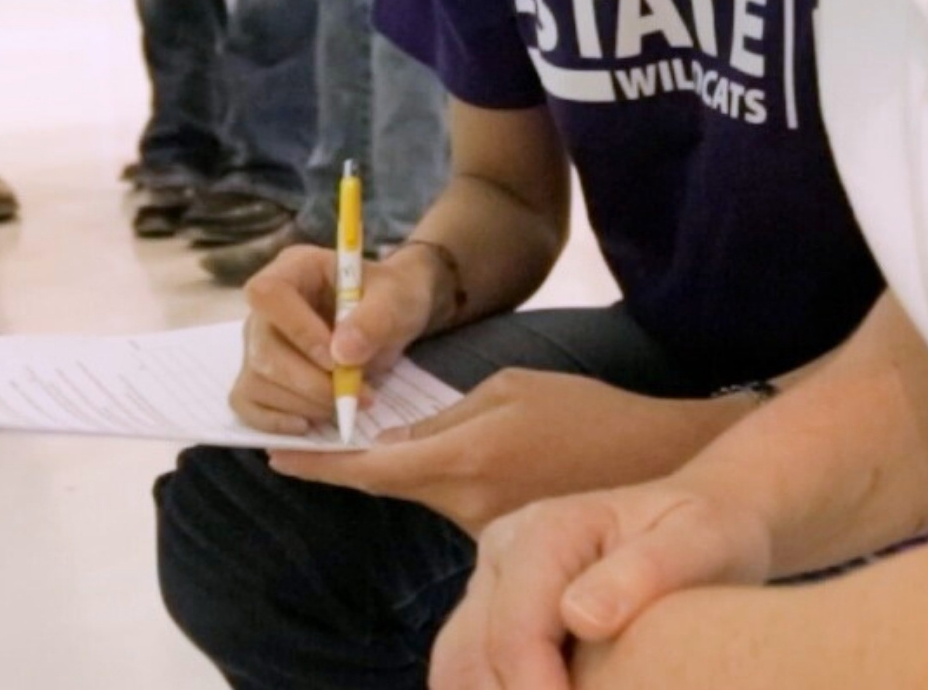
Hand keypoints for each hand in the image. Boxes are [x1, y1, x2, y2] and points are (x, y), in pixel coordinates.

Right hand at [232, 243, 438, 435]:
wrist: (390, 316)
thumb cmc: (391, 296)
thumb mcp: (396, 299)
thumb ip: (374, 320)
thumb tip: (343, 355)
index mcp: (294, 268)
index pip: (269, 294)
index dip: (297, 331)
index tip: (336, 360)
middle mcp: (266, 306)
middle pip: (263, 349)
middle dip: (310, 382)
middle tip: (357, 394)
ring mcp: (257, 342)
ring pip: (256, 381)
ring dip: (303, 404)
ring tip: (348, 403)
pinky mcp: (257, 375)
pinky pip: (247, 404)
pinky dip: (274, 421)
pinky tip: (309, 422)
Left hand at [268, 371, 747, 537]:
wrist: (651, 464)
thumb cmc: (583, 411)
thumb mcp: (510, 387)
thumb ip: (446, 414)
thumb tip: (398, 431)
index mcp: (465, 458)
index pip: (372, 468)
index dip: (320, 463)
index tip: (275, 454)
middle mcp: (465, 505)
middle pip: (390, 485)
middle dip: (350, 462)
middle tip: (308, 437)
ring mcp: (483, 530)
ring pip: (422, 496)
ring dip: (398, 470)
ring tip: (381, 433)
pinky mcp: (501, 540)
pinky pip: (453, 509)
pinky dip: (437, 483)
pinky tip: (449, 458)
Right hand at [429, 481, 771, 689]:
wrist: (704, 515)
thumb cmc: (705, 529)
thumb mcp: (695, 542)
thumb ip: (642, 572)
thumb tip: (579, 618)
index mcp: (545, 529)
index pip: (514, 631)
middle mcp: (503, 548)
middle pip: (470, 653)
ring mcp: (491, 579)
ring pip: (456, 665)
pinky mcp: (493, 609)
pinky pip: (468, 666)